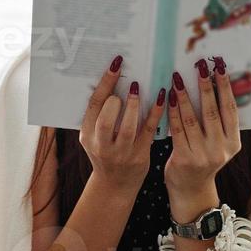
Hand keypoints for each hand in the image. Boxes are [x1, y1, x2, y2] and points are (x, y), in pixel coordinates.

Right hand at [79, 53, 166, 193]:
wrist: (114, 184)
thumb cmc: (105, 153)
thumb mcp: (93, 136)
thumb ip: (98, 115)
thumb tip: (112, 80)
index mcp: (88, 135)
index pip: (93, 106)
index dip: (104, 84)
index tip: (116, 65)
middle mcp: (102, 145)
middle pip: (105, 121)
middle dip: (115, 102)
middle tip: (126, 86)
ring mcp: (121, 152)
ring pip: (128, 127)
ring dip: (134, 105)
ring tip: (138, 88)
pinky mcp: (140, 155)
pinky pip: (148, 131)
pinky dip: (155, 112)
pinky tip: (161, 97)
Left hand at [165, 55, 240, 215]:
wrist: (191, 190)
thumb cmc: (203, 160)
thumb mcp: (219, 144)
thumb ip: (219, 122)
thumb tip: (215, 86)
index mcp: (233, 142)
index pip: (231, 109)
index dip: (225, 87)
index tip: (220, 68)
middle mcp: (220, 149)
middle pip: (212, 111)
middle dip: (206, 86)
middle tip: (200, 66)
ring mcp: (203, 155)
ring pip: (192, 119)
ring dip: (184, 96)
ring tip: (178, 78)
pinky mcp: (184, 158)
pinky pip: (177, 129)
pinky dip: (172, 111)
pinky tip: (168, 97)